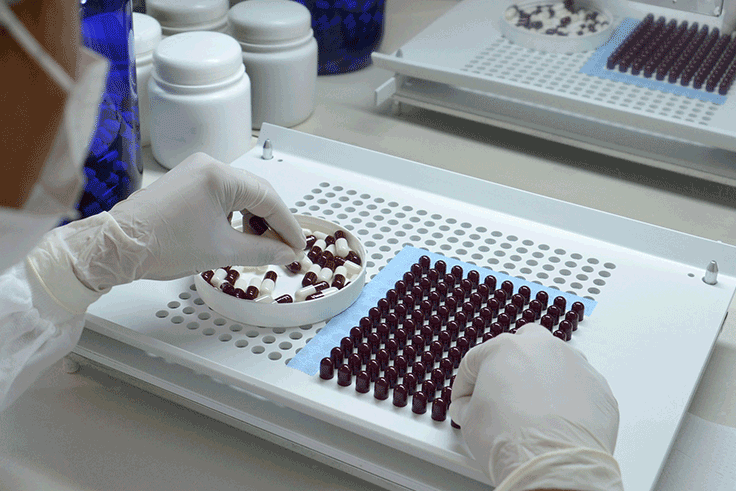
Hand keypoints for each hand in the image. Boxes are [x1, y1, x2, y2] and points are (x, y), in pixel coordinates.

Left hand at [57, 153, 304, 291]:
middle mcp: (209, 165)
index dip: (288, 226)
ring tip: (261, 245)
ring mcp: (195, 171)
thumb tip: (286, 254)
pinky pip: (221, 195)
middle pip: (256, 193)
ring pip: (239, 194)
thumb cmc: (163, 245)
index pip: (268, 199)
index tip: (298, 247)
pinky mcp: (185, 182)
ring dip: (254, 219)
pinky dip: (235, 214)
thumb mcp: (222, 251)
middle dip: (273, 222)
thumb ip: (262, 251)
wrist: (117, 246)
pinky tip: (238, 234)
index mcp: (220, 176)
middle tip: (285, 249)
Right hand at [449, 324, 621, 490]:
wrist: (551, 464)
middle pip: (523, 343)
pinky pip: (580, 387)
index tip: (466, 399)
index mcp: (505, 348)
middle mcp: (542, 348)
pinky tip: (560, 420)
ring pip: (556, 361)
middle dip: (511, 362)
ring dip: (544, 377)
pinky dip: (570, 399)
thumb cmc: (511, 439)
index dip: (466, 383)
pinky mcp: (599, 387)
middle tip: (503, 389)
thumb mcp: (469, 420)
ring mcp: (575, 365)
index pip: (476, 360)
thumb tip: (470, 408)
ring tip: (535, 408)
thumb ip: (467, 404)